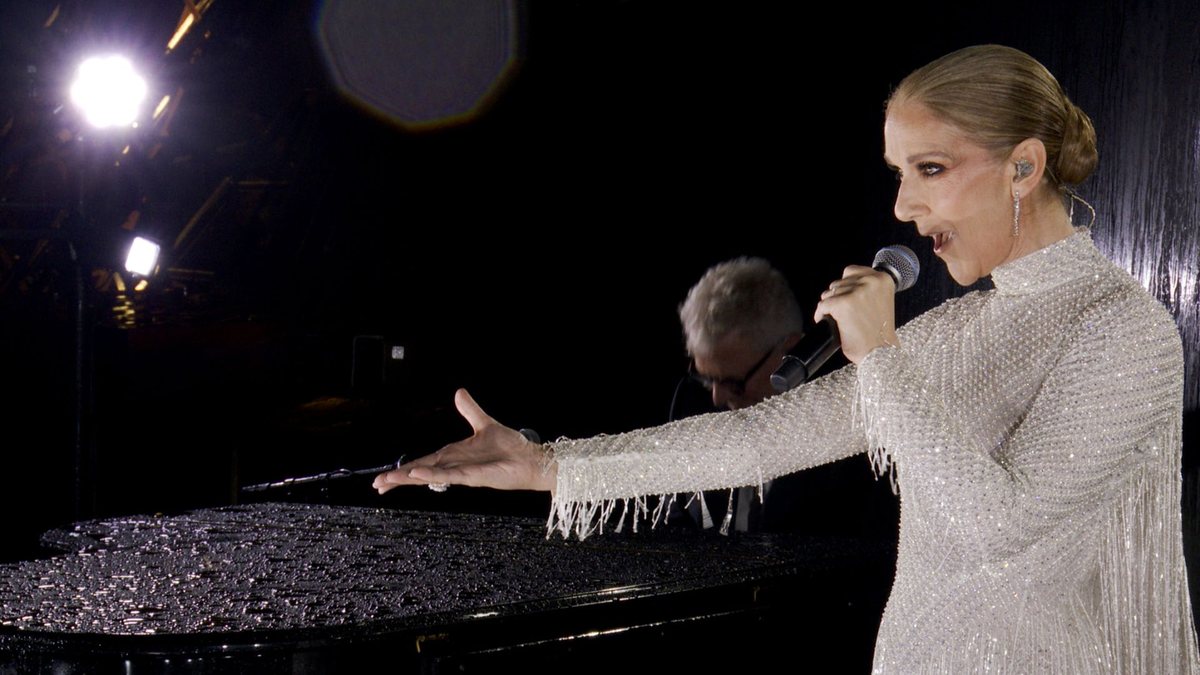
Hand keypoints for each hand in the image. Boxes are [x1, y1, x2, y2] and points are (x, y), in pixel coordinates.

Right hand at [373, 388, 555, 493]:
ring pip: (429, 476)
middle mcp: (454, 465)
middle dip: (398, 479)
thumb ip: (470, 410)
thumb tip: (459, 392)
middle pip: (420, 472)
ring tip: (387, 482)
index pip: (423, 462)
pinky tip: (417, 475)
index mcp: (453, 455)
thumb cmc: (511, 447)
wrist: (531, 459)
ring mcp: (462, 472)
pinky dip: (432, 474)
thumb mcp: (485, 423)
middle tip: (377, 485)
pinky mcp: (473, 476)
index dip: (404, 469)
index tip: (384, 478)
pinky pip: (449, 475)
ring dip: (408, 478)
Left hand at [813, 265, 899, 363]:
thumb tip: (842, 285)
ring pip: (828, 294)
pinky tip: (826, 322)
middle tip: (843, 313)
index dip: (845, 286)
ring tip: (838, 319)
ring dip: (829, 306)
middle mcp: (870, 281)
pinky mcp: (842, 304)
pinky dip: (821, 315)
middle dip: (837, 297)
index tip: (846, 297)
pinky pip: (822, 306)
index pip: (851, 271)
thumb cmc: (879, 332)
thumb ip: (866, 289)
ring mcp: (856, 292)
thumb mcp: (881, 301)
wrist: (880, 352)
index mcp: (882, 279)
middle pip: (838, 283)